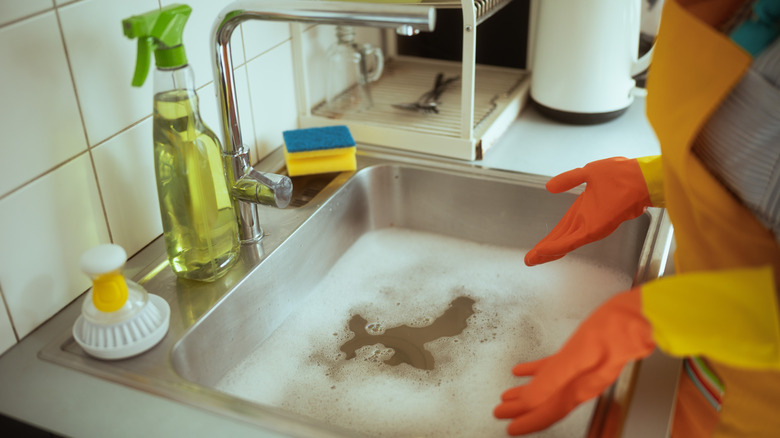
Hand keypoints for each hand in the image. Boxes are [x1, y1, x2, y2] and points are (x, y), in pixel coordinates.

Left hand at [494, 288, 654, 435]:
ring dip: (527, 392)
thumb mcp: (577, 354)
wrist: (641, 315)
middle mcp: (581, 382)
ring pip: (548, 387)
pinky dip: (537, 371)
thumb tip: (530, 399)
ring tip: (509, 395)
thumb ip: (552, 378)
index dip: (527, 421)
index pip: (548, 411)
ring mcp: (583, 370)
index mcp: (579, 387)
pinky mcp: (584, 354)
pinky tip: (524, 369)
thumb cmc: (615, 330)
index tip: (510, 427)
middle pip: (545, 402)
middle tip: (501, 413)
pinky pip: (554, 368)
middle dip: (522, 410)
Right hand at [525, 157, 651, 265]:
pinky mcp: (593, 230)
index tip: (538, 246)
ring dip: (547, 252)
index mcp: (583, 208)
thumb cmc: (622, 175)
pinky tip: (545, 252)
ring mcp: (589, 227)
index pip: (562, 227)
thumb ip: (569, 179)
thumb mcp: (589, 172)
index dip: (549, 237)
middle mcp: (585, 220)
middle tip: (530, 260)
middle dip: (544, 250)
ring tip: (532, 260)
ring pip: (563, 243)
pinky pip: (571, 241)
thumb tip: (549, 186)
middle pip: (560, 238)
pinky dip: (557, 247)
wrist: (640, 179)